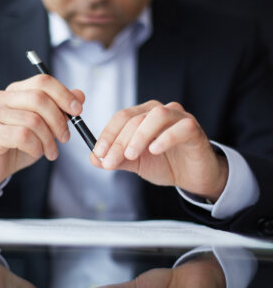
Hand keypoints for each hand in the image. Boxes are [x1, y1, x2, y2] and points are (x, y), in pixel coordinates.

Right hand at [0, 74, 84, 191]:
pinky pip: (23, 136)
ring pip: (34, 120)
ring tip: (50, 152)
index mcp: (16, 91)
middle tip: (65, 138)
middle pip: (39, 98)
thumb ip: (59, 110)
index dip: (64, 94)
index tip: (78, 111)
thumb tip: (79, 95)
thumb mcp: (43, 127)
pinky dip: (36, 147)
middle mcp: (2, 97)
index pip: (43, 81)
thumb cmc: (17, 145)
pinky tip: (35, 153)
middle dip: (59, 120)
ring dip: (48, 140)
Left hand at [91, 100, 227, 200]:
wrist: (192, 176)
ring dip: (139, 136)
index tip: (97, 153)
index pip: (121, 117)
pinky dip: (165, 138)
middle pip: (135, 118)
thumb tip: (93, 158)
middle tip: (110, 161)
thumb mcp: (135, 163)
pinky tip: (154, 150)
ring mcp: (178, 117)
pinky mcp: (194, 129)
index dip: (107, 134)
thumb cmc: (165, 164)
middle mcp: (159, 111)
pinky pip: (180, 127)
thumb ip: (116, 158)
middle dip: (119, 141)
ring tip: (131, 155)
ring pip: (156, 116)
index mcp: (143, 115)